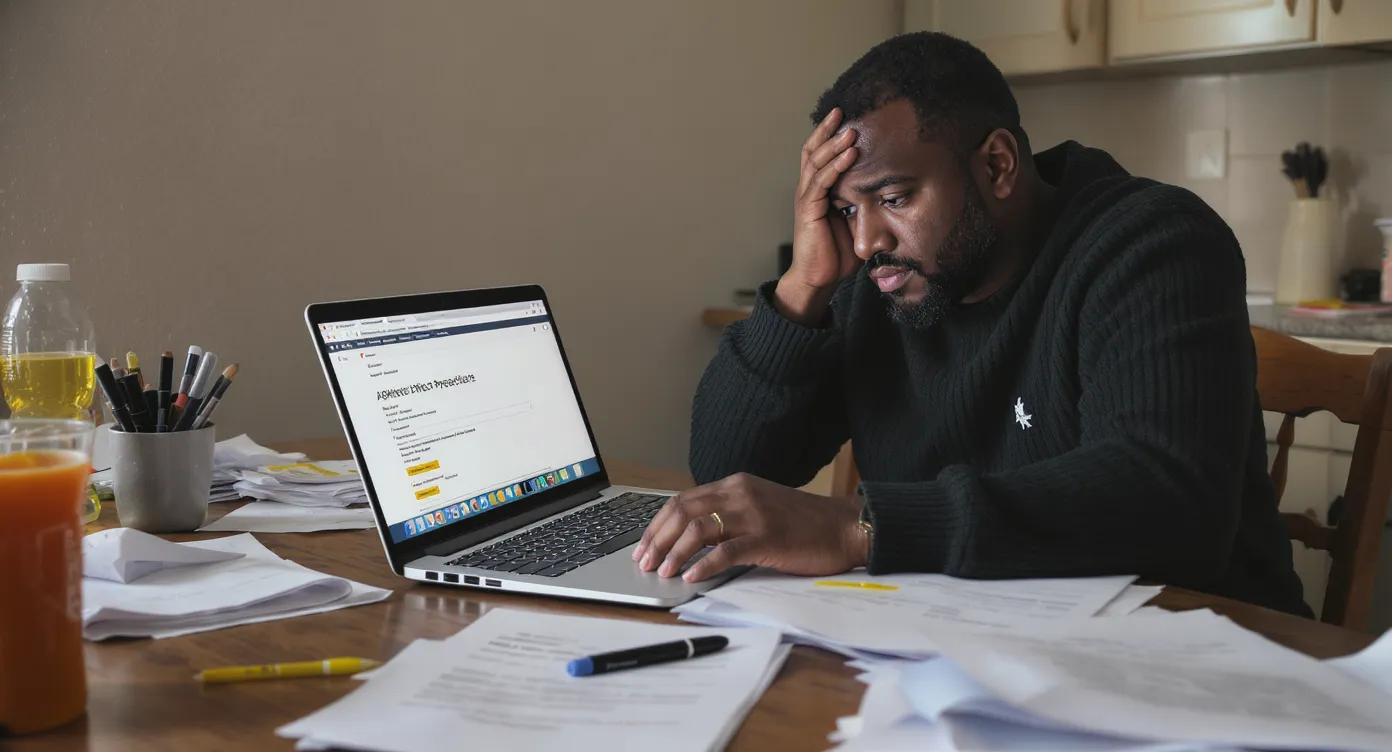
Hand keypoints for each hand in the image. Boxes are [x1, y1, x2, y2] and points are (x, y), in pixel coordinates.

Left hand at [631, 473, 867, 582]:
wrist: (844, 526)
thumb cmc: (803, 523)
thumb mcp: (758, 507)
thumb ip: (727, 514)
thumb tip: (689, 537)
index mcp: (735, 485)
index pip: (682, 500)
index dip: (657, 525)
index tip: (643, 546)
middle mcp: (740, 494)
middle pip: (683, 512)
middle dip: (657, 540)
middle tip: (645, 563)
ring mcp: (754, 515)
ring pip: (698, 529)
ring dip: (674, 553)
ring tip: (663, 572)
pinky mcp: (768, 538)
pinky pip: (727, 551)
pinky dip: (704, 565)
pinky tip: (692, 577)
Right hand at [775, 107, 860, 324]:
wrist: (819, 280)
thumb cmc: (837, 255)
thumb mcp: (854, 223)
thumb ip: (863, 205)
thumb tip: (887, 192)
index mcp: (818, 191)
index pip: (820, 155)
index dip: (829, 134)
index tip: (845, 116)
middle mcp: (809, 191)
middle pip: (813, 151)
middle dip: (827, 130)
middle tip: (842, 110)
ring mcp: (807, 199)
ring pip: (817, 163)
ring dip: (835, 144)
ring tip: (850, 129)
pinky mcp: (808, 211)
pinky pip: (821, 183)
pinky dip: (836, 166)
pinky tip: (850, 154)